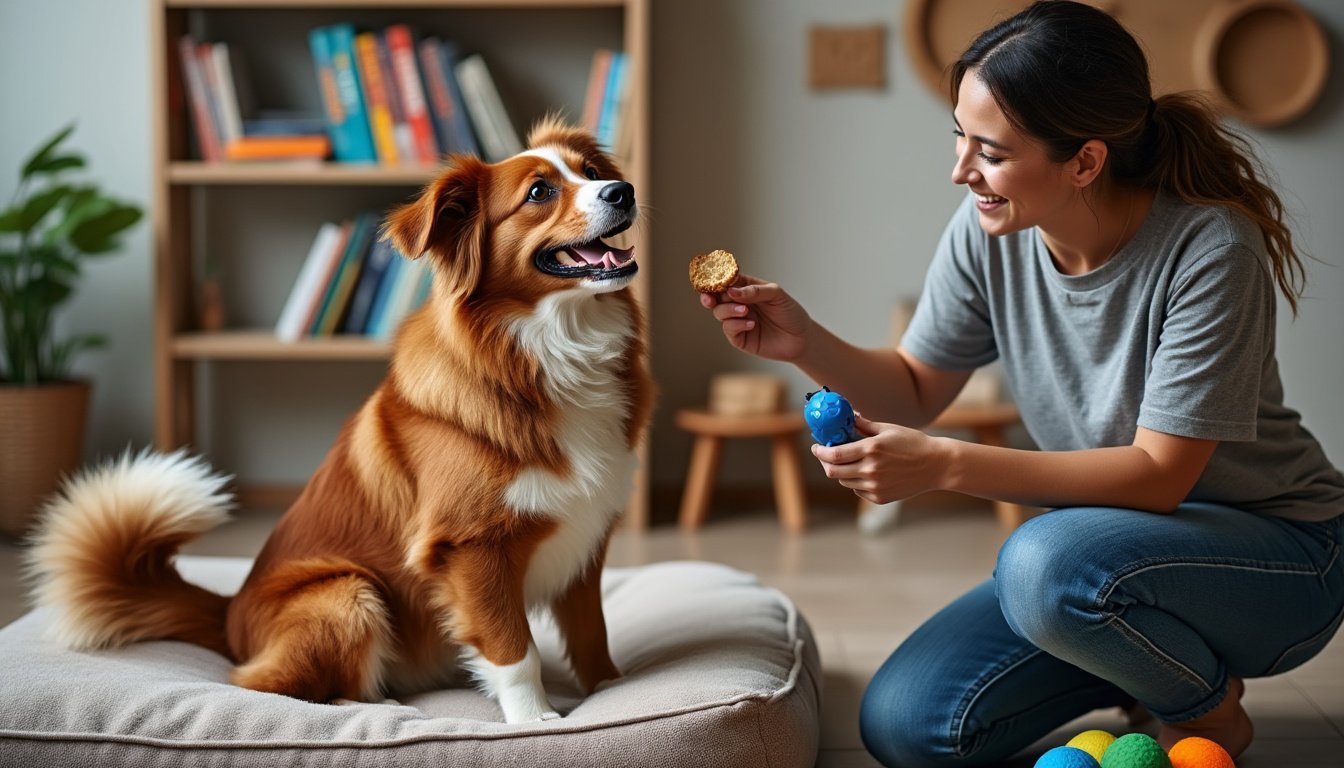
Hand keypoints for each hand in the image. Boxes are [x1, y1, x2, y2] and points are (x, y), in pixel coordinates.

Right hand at [699, 274, 811, 361]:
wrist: (801, 339)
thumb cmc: (790, 313)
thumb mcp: (777, 294)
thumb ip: (755, 290)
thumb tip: (732, 291)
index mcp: (746, 288)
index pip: (726, 281)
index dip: (717, 280)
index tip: (713, 281)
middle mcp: (738, 303)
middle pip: (716, 297)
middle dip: (711, 296)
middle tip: (711, 298)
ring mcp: (737, 320)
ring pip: (719, 312)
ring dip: (728, 310)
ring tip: (745, 311)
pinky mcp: (739, 338)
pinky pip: (729, 329)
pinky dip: (737, 325)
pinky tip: (751, 324)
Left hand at [811, 413, 945, 504]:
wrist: (936, 465)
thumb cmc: (913, 443)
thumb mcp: (888, 429)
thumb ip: (863, 425)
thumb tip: (845, 418)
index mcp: (871, 449)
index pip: (834, 455)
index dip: (820, 451)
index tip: (816, 446)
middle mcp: (871, 470)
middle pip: (833, 472)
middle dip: (825, 463)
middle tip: (825, 456)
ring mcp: (875, 486)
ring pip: (844, 482)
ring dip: (841, 471)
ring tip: (850, 461)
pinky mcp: (880, 498)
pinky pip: (858, 490)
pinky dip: (856, 481)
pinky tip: (867, 472)